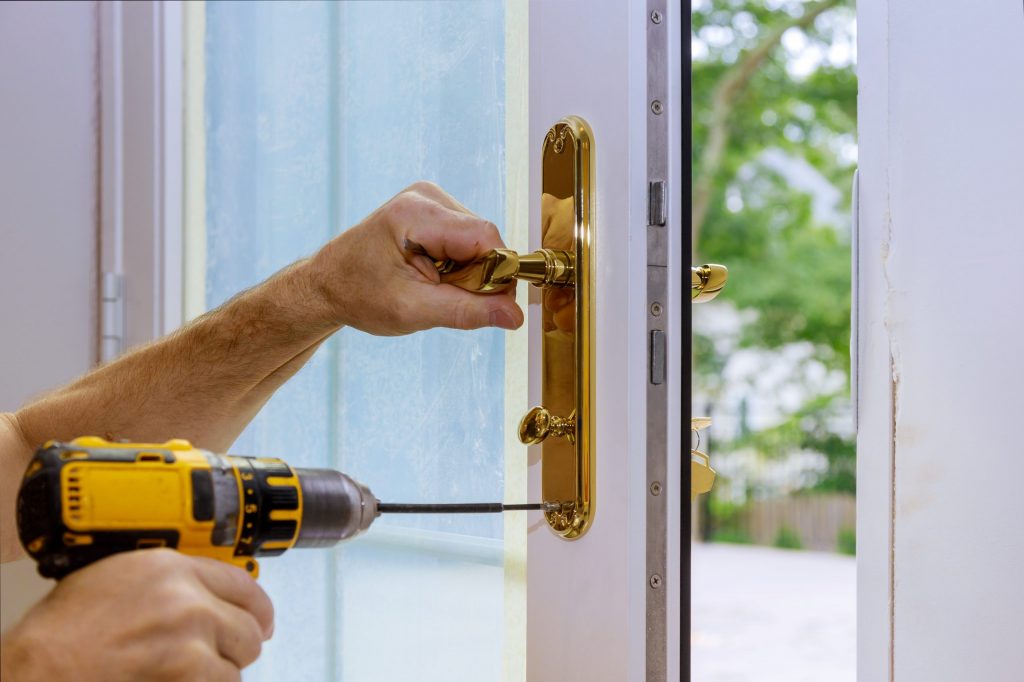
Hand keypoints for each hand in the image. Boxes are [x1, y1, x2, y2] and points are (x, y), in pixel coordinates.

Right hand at [0, 550, 272, 681]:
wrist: (39, 672)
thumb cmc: (63, 633)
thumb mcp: (115, 579)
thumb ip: (165, 583)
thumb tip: (201, 596)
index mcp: (170, 569)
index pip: (242, 583)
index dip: (257, 607)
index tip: (260, 620)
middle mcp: (188, 600)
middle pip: (249, 627)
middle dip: (235, 647)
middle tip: (216, 658)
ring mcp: (191, 640)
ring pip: (236, 665)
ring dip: (216, 675)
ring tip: (180, 676)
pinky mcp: (190, 675)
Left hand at [307, 181, 523, 335]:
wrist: (328, 285)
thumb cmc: (359, 295)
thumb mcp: (413, 311)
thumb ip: (467, 311)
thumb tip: (514, 316)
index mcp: (415, 214)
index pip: (485, 237)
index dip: (495, 274)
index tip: (483, 306)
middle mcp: (426, 196)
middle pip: (485, 238)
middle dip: (478, 276)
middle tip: (442, 297)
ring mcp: (430, 200)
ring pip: (480, 241)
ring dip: (468, 272)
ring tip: (431, 286)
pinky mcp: (434, 210)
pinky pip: (468, 240)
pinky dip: (459, 264)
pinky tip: (433, 274)